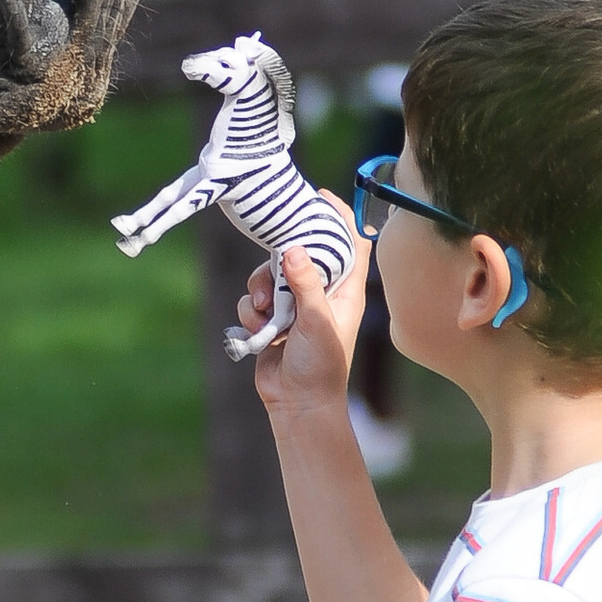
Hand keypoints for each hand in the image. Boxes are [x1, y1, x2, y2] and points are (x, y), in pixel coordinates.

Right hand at [241, 213, 366, 422]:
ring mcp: (294, 306)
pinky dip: (251, 312)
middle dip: (279, 260)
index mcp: (345, 290)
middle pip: (299, 254)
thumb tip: (292, 248)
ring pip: (269, 276)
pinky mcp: (271, 320)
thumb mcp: (317, 320)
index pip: (351, 244)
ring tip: (264, 311)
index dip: (340, 218)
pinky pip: (253, 299)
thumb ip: (305, 283)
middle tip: (273, 261)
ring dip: (259, 290)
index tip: (321, 197)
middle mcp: (321, 294)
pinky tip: (258, 331)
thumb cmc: (321, 366)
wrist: (297, 404)